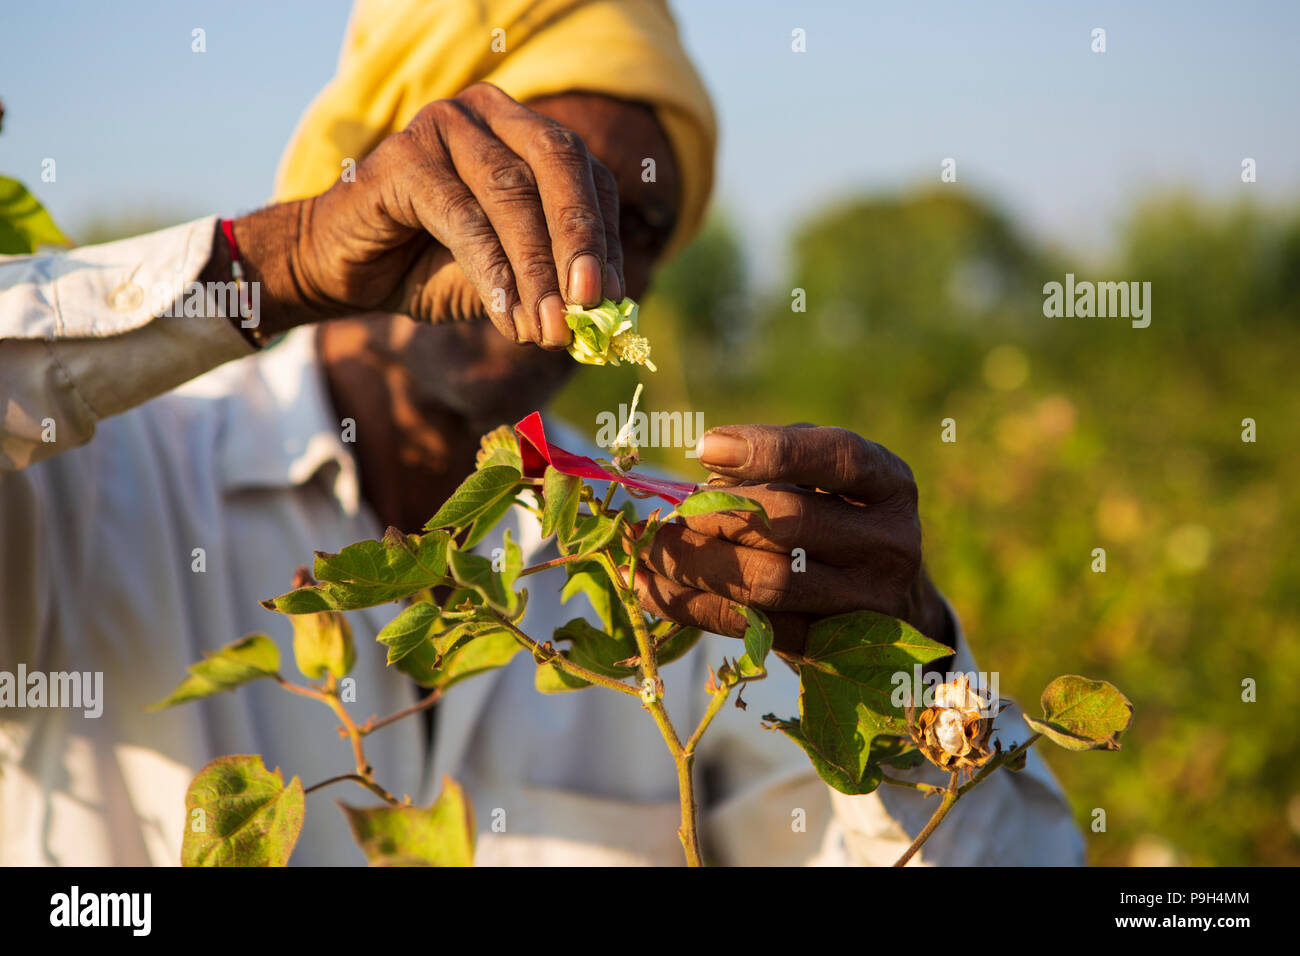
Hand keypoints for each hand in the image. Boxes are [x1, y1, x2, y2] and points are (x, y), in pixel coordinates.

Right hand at [232, 82, 623, 343]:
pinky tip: (508, 315)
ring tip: (548, 329)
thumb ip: (553, 283)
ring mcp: (444, 124)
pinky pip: (463, 217)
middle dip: (581, 243)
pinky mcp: (404, 155)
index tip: (613, 302)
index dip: (605, 240)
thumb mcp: (507, 278)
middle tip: (592, 306)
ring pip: (511, 196)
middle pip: (557, 169)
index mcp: (526, 132)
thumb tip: (611, 312)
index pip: (588, 178)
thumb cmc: (428, 268)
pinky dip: (492, 271)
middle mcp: (489, 113)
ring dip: (537, 270)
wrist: (340, 270)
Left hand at [626, 424, 953, 656]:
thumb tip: (703, 466)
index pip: (838, 458)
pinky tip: (649, 588)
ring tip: (648, 548)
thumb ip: (772, 465)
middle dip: (715, 515)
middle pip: (791, 524)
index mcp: (890, 485)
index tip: (706, 447)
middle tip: (666, 512)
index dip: (772, 449)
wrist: (887, 600)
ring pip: (768, 582)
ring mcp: (866, 602)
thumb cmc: (837, 516)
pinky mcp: (831, 648)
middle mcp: (890, 543)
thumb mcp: (822, 477)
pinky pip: (751, 627)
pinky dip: (692, 606)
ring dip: (695, 563)